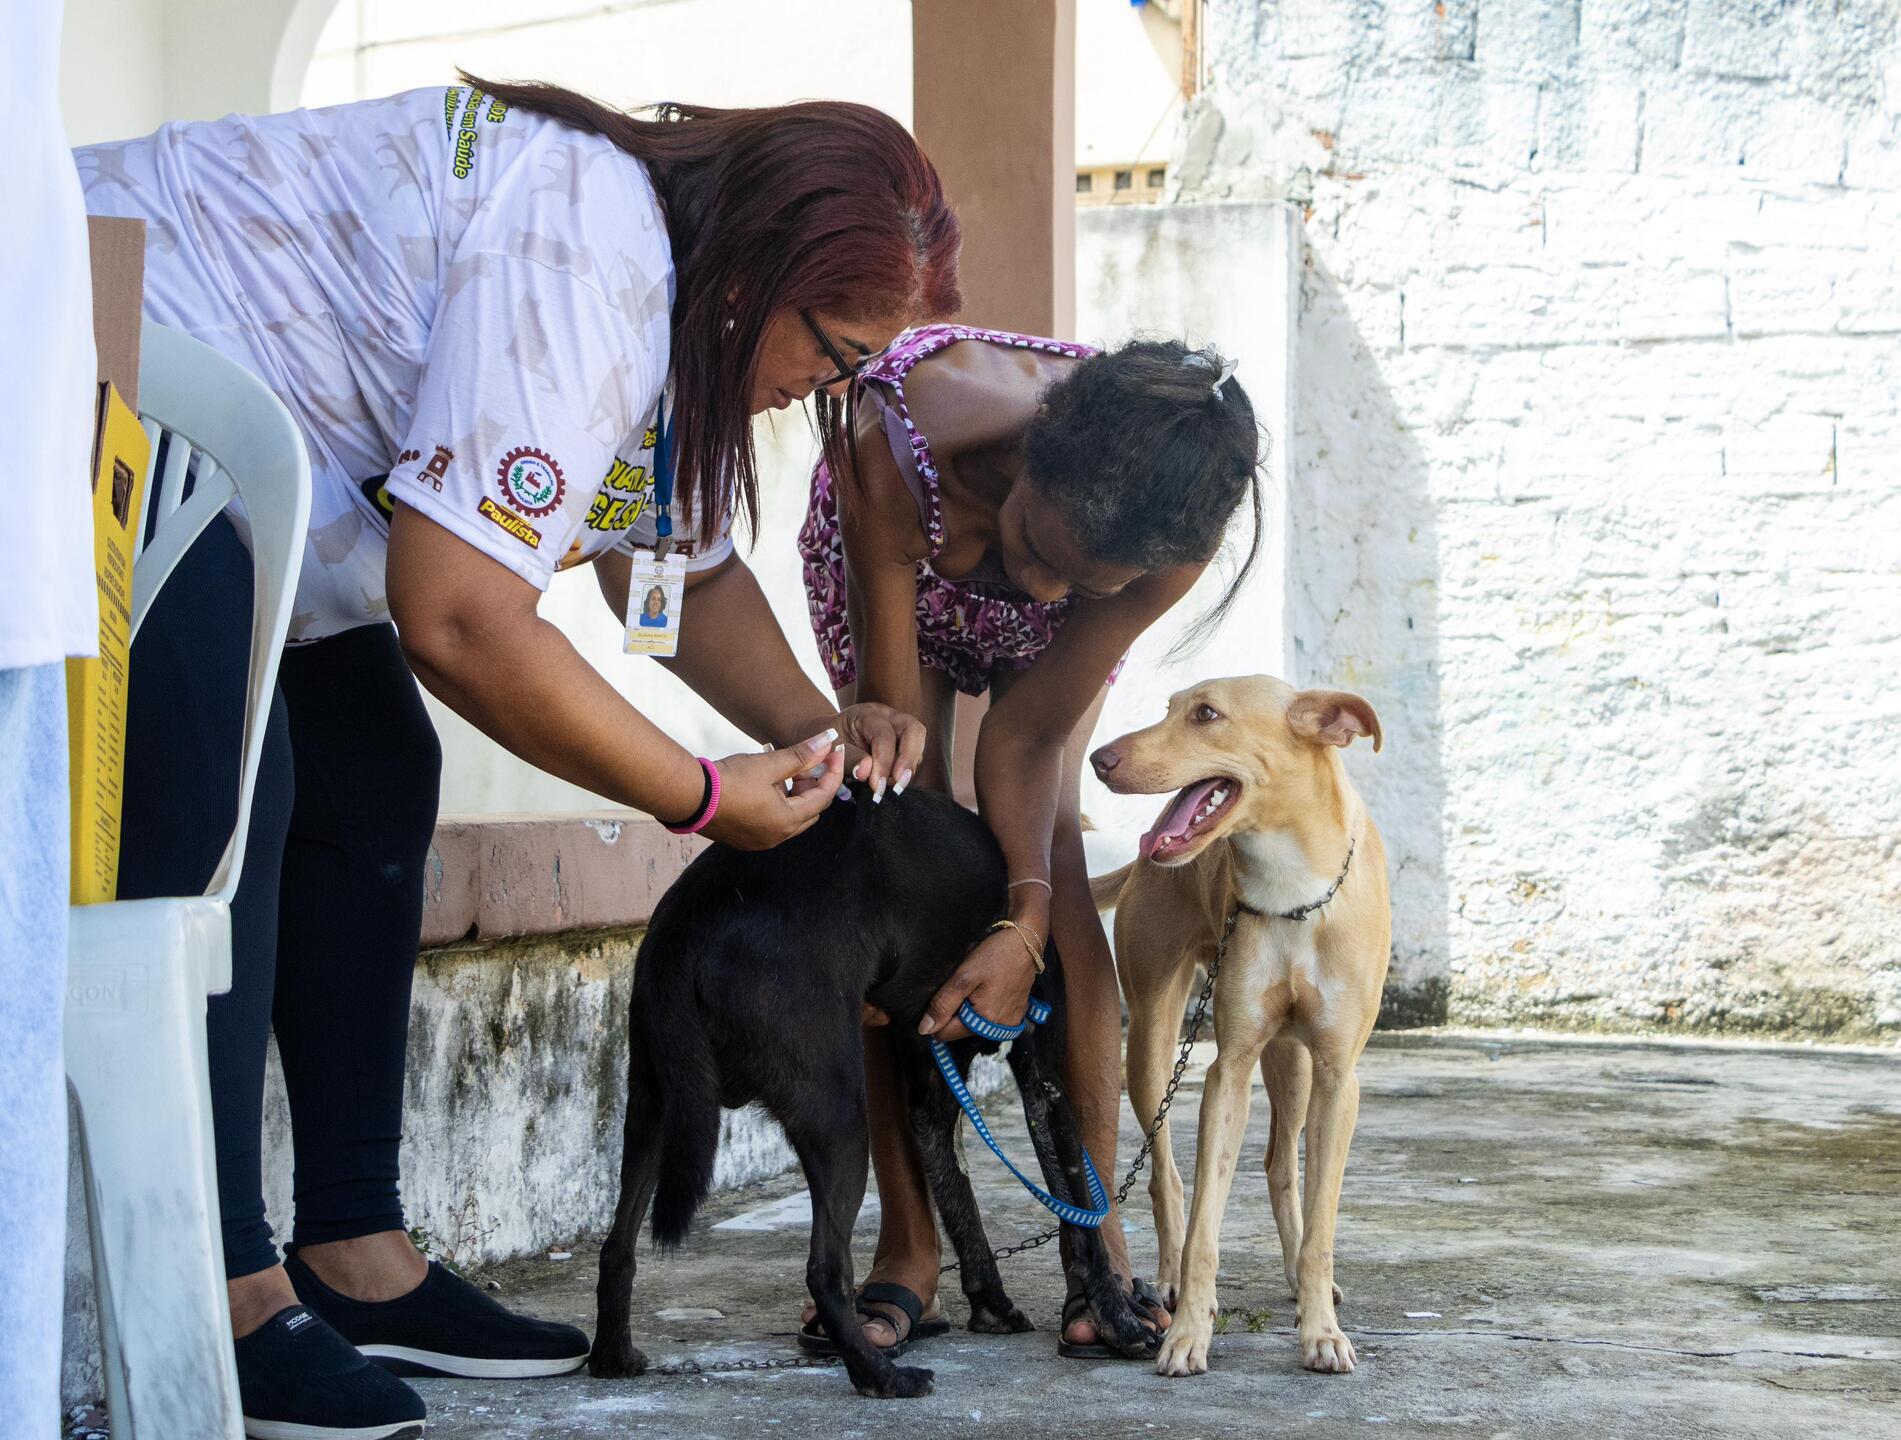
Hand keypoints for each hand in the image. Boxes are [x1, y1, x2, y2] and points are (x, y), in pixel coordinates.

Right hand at [701, 731, 843, 849]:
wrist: (688, 796)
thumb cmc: (728, 781)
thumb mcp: (768, 764)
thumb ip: (801, 755)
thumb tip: (827, 741)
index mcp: (787, 821)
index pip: (823, 797)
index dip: (832, 772)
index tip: (833, 751)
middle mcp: (777, 837)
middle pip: (810, 810)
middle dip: (814, 784)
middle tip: (807, 761)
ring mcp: (760, 841)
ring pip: (791, 816)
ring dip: (795, 794)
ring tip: (783, 769)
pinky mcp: (745, 839)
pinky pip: (773, 822)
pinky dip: (778, 804)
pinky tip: (766, 783)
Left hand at [831, 702, 927, 801]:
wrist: (825, 740)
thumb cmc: (827, 743)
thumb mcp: (829, 749)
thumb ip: (848, 759)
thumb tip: (866, 772)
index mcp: (867, 714)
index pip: (884, 735)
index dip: (884, 762)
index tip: (878, 786)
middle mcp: (888, 717)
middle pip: (913, 730)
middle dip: (908, 759)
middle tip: (898, 784)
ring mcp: (898, 729)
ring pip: (917, 745)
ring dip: (908, 768)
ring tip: (891, 787)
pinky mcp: (902, 744)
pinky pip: (912, 757)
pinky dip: (905, 772)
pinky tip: (891, 784)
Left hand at [919, 926, 1038, 1042]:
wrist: (1026, 942)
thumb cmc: (995, 955)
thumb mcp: (963, 976)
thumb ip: (943, 1004)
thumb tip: (924, 1029)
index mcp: (983, 1021)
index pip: (945, 1034)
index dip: (936, 1018)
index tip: (941, 997)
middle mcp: (998, 1028)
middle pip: (960, 1030)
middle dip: (954, 1012)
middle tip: (960, 986)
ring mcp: (1009, 1022)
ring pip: (974, 1024)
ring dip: (968, 1009)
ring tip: (974, 986)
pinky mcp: (1016, 1015)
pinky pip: (990, 1019)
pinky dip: (984, 1007)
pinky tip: (987, 989)